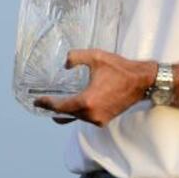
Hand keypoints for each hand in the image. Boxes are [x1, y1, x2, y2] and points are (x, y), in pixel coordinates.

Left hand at [34, 49, 156, 126]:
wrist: (142, 81)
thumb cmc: (120, 69)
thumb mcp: (96, 57)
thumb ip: (76, 57)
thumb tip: (65, 64)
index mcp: (86, 101)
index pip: (60, 106)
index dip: (46, 104)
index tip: (37, 101)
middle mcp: (91, 114)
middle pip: (66, 114)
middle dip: (55, 109)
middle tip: (45, 102)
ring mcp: (98, 119)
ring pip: (77, 117)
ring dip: (69, 110)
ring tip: (62, 100)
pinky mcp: (105, 120)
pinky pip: (87, 118)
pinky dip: (80, 112)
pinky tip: (79, 103)